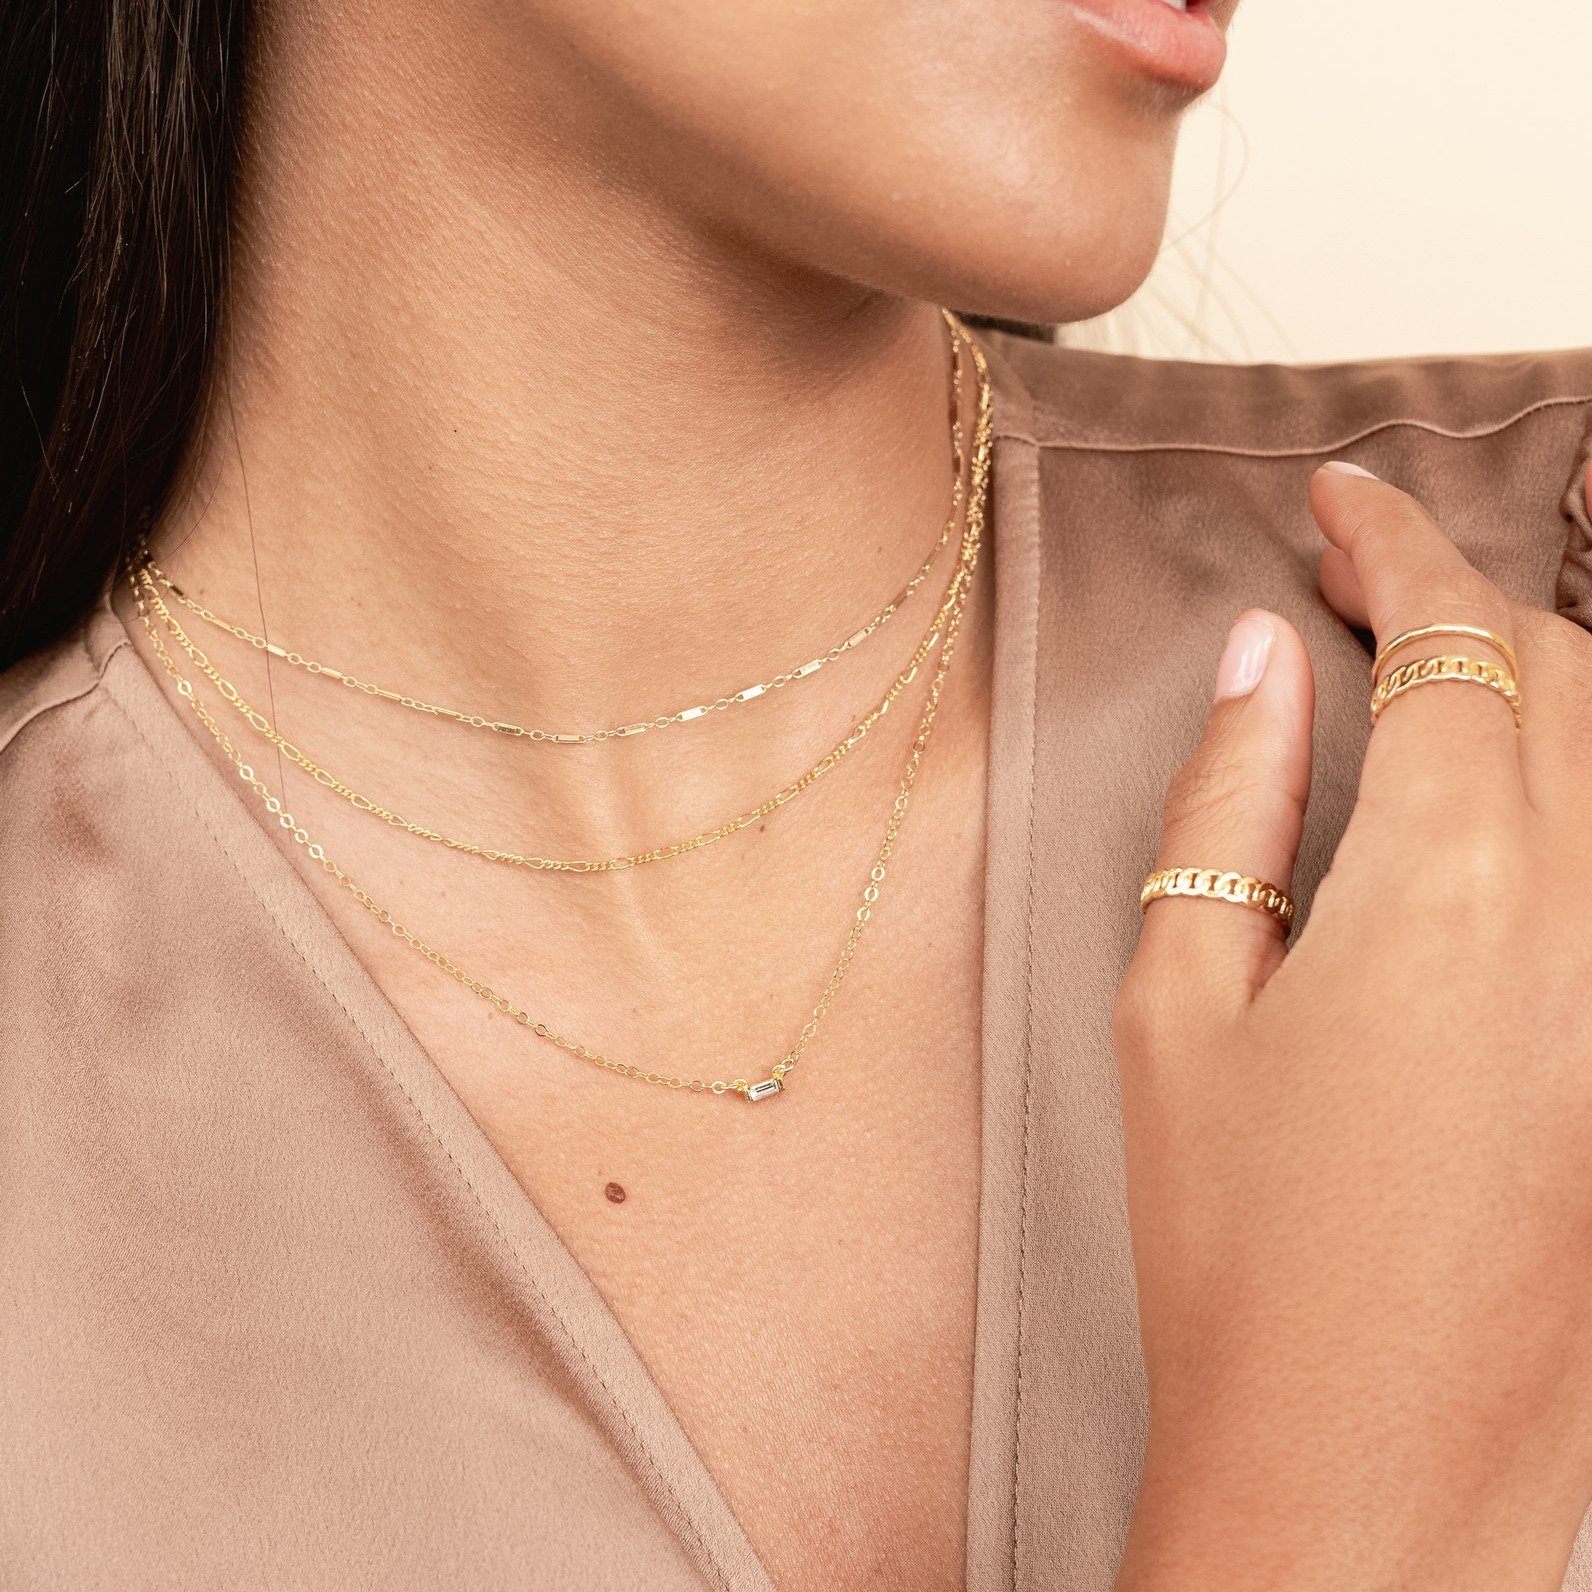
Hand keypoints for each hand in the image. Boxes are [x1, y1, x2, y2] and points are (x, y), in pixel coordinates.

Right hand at [1113, 462, 1591, 1590]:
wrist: (1360, 1464)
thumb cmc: (1240, 1245)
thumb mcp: (1178, 1000)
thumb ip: (1230, 800)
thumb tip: (1263, 662)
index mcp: (1453, 893)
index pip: (1448, 641)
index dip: (1388, 544)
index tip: (1337, 502)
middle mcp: (1591, 927)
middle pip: (1566, 674)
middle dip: (1462, 597)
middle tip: (1361, 582)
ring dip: (1539, 682)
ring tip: (1434, 672)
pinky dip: (1580, 796)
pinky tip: (1514, 804)